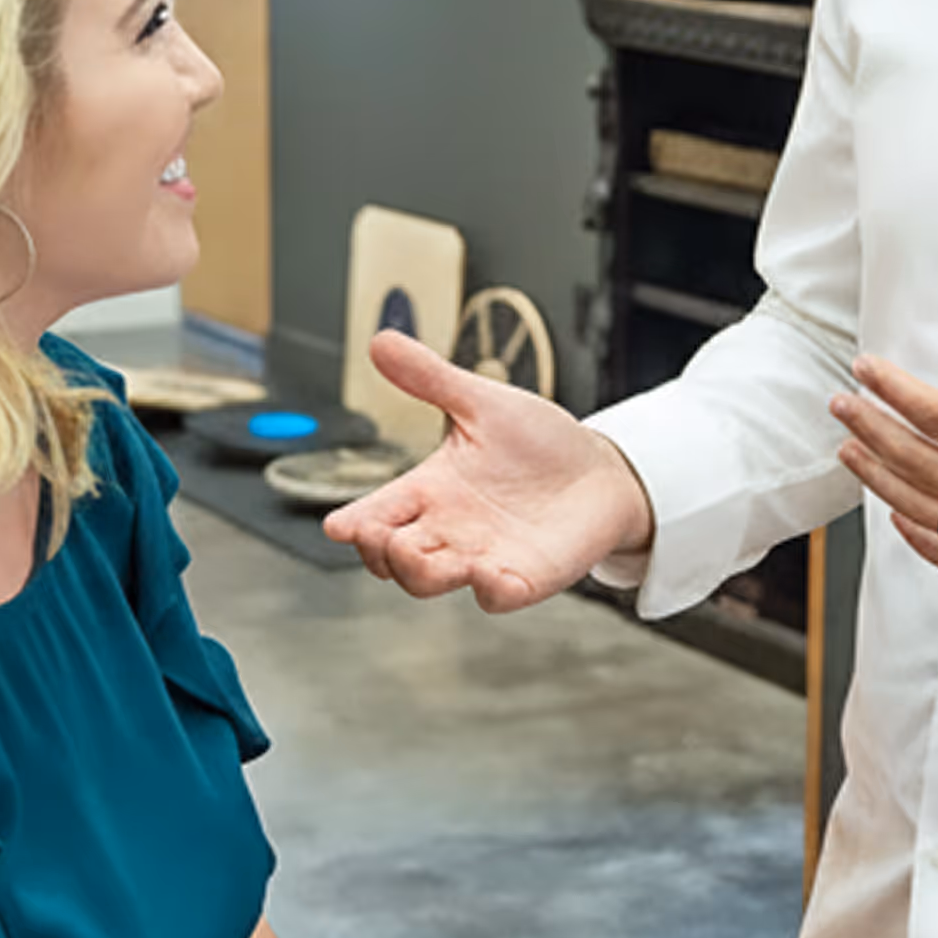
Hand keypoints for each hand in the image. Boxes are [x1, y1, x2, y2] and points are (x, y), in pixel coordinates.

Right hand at [322, 330, 656, 611]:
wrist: (600, 470)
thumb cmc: (538, 442)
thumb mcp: (482, 403)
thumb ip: (431, 378)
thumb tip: (382, 341)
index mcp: (431, 490)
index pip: (378, 511)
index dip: (354, 523)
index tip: (337, 526)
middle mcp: (449, 530)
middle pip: (393, 557)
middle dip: (379, 552)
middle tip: (379, 535)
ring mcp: (483, 558)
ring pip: (431, 581)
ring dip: (418, 572)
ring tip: (413, 552)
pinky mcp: (523, 578)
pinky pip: (496, 596)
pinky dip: (489, 590)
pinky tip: (488, 573)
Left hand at [832, 273, 937, 628]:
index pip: (933, 415)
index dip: (891, 389)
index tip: (864, 370)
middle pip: (913, 461)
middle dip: (869, 429)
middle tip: (839, 406)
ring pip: (920, 510)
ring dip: (879, 479)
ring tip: (850, 454)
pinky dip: (916, 535)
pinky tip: (899, 516)